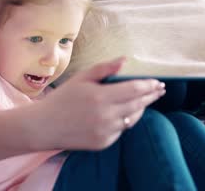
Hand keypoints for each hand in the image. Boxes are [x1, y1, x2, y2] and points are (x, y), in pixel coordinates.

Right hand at [37, 57, 165, 149]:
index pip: (134, 89)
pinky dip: (125, 120)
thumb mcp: (81, 78)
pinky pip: (121, 129)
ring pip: (132, 118)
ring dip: (140, 108)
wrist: (44, 126)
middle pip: (138, 104)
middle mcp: (106, 116)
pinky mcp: (103, 143)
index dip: (149, 85)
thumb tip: (125, 60)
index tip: (159, 82)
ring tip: (144, 100)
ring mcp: (105, 132)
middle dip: (151, 96)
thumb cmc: (63, 98)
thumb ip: (105, 68)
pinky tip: (123, 112)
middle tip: (160, 90)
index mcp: (100, 97)